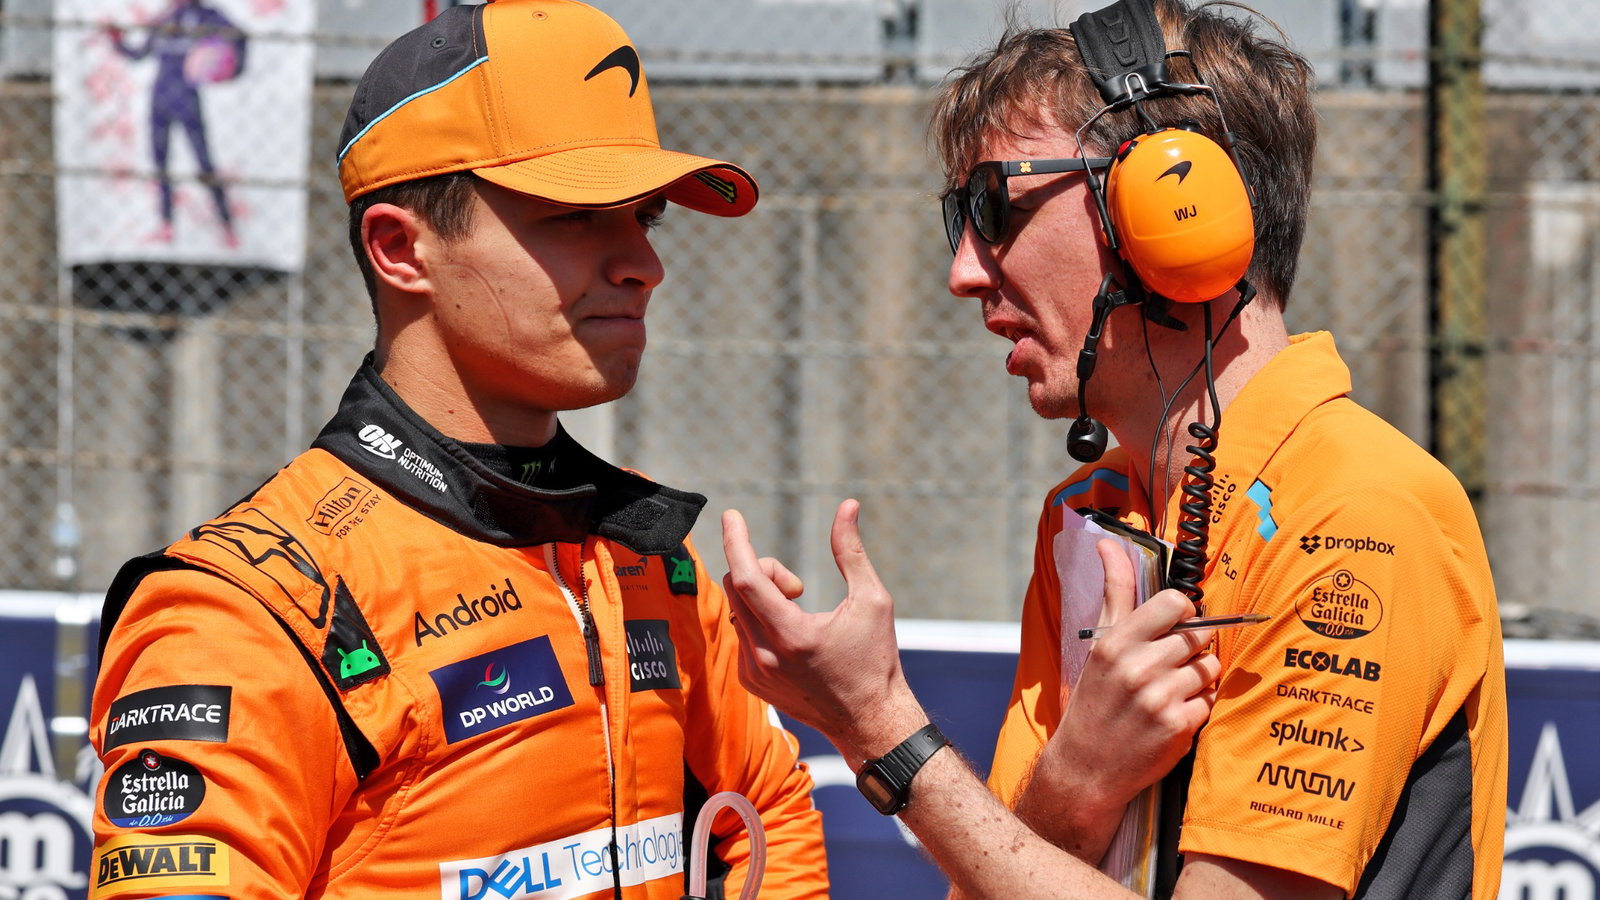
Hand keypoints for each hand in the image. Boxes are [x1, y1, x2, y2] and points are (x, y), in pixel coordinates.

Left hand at [721, 500, 923, 759]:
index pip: (748, 577)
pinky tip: (792, 640)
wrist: (869, 721)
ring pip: (737, 610)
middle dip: (763, 570)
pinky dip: (759, 621)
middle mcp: (766, 655)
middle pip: (737, 587)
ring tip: (800, 614)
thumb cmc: (876, 660)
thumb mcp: (873, 600)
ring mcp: (754, 672)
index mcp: (793, 634)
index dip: (738, 541)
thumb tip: (847, 506)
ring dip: (761, 597)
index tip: (732, 515)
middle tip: (798, 587)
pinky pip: (741, 633)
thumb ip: (851, 551)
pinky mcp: (751, 682)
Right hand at [1035, 540, 1220, 814]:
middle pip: (1198, 637)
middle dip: (1191, 650)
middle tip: (1168, 667)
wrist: (1085, 767)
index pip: (1175, 603)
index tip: (1173, 627)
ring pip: (1210, 669)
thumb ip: (1113, 590)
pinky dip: (1199, 708)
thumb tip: (1106, 542)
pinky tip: (1174, 715)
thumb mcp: (1098, 643)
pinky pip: (1211, 701)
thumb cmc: (1095, 699)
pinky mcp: (1178, 728)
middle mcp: (1137, 668)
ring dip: (1198, 680)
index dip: (1182, 614)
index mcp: (1115, 642)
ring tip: (1171, 693)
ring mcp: (1159, 699)